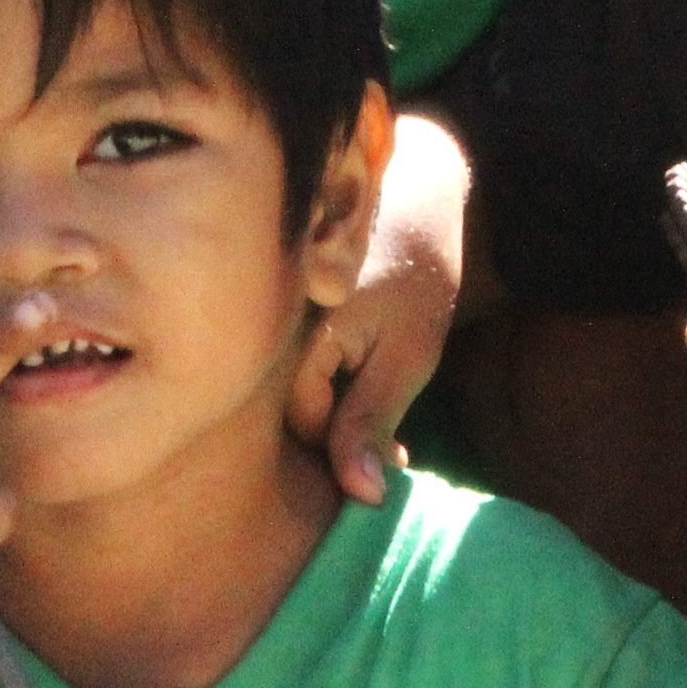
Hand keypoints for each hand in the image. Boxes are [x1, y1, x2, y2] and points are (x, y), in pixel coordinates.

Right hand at [290, 116, 465, 502]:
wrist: (416, 190)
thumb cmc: (421, 269)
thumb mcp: (409, 355)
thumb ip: (372, 423)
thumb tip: (360, 497)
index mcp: (297, 337)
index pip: (308, 427)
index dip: (353, 446)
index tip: (400, 454)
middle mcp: (267, 322)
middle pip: (289, 409)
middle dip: (339, 426)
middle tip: (395, 436)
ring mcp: (265, 306)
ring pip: (286, 386)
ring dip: (330, 400)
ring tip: (377, 389)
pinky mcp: (270, 297)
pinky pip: (283, 354)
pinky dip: (319, 368)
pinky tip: (356, 360)